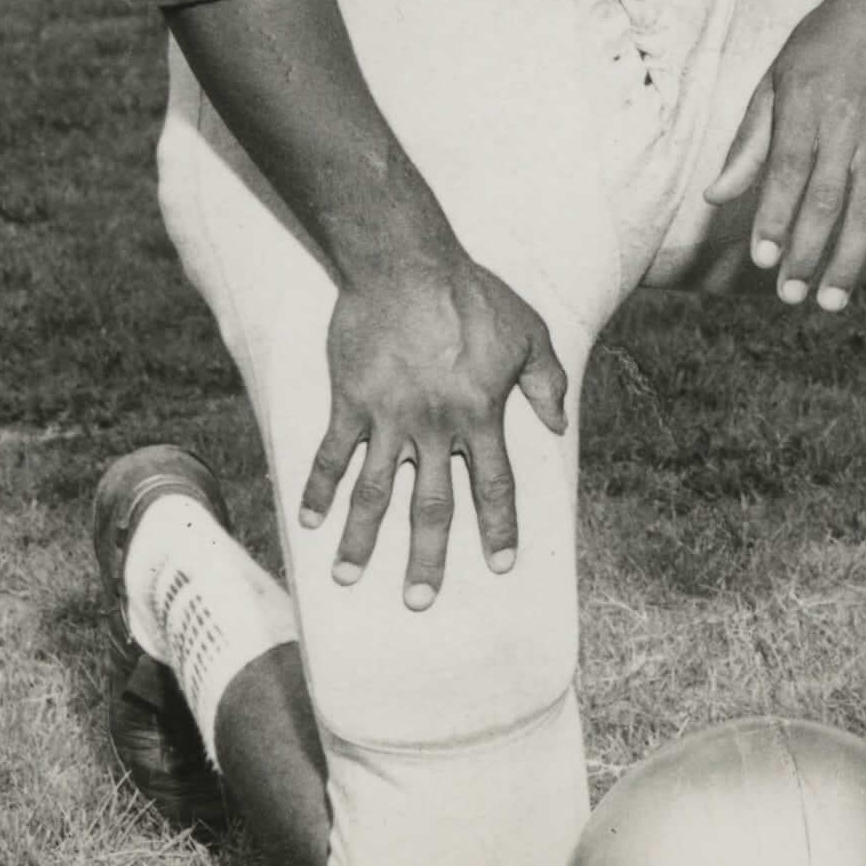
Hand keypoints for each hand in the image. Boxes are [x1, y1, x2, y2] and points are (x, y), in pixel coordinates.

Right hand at [301, 245, 571, 611]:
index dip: (498, 527)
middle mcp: (434, 426)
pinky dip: (318, 488)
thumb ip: (547, 381)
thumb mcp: (530, 332)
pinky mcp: (349, 401)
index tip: (501, 566)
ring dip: (360, 539)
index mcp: (481, 414)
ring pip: (374, 492)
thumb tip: (559, 423)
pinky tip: (306, 522)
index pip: (493, 485)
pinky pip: (331, 454)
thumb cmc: (473, 294)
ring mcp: (388, 417)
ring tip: (347, 578)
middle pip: (432, 505)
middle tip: (419, 602)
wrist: (406, 263)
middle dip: (426, 557)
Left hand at [702, 0, 865, 308]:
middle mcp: (851, 122)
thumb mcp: (775, 78)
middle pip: (829, 197)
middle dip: (808, 250)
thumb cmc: (822, 44)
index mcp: (807, 102)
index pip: (790, 168)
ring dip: (852, 258)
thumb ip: (749, 141)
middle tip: (789, 293)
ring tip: (829, 299)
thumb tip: (716, 195)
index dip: (776, 215)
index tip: (763, 258)